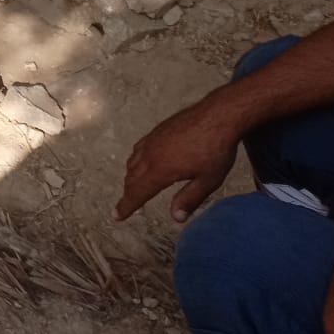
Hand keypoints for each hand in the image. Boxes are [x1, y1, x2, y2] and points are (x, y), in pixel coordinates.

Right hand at [116, 98, 243, 222]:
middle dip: (128, 194)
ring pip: (132, 163)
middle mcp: (150, 155)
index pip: (138, 192)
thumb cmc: (216, 149)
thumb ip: (190, 199)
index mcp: (160, 170)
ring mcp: (152, 141)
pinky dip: (134, 160)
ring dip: (130, 178)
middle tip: (127, 206)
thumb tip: (176, 218)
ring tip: (133, 187)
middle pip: (131, 179)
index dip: (126, 206)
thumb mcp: (208, 180)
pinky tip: (141, 161)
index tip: (116, 216)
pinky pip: (138, 149)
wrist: (217, 115)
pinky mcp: (157, 131)